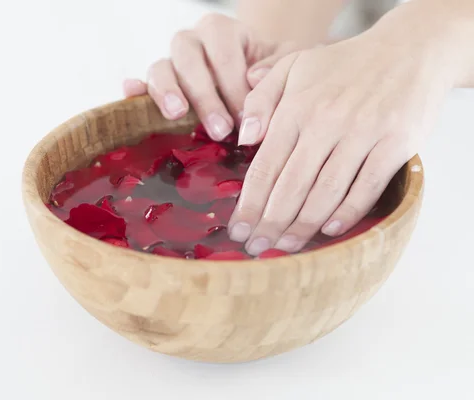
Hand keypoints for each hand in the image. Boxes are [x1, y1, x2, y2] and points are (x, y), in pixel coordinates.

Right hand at [122, 13, 301, 140]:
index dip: (232, 82)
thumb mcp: (287, 64)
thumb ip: (278, 66)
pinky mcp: (157, 86)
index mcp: (221, 31)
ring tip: (178, 115)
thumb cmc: (270, 73)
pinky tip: (132, 95)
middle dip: (205, 95)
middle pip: (187, 57)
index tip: (247, 116)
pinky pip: (141, 84)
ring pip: (160, 68)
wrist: (253, 81)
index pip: (222, 49)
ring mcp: (171, 63)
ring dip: (168, 92)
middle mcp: (191, 42)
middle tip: (222, 129)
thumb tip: (254, 76)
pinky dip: (134, 91)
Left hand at [228, 16, 458, 254]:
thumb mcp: (293, 66)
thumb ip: (261, 100)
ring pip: (326, 191)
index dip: (249, 203)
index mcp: (297, 108)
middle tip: (257, 248)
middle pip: (291, 186)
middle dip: (270, 223)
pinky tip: (328, 230)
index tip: (237, 229)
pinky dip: (347, 212)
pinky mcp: (395, 144)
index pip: (266, 166)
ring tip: (285, 247)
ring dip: (303, 225)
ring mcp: (363, 134)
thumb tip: (244, 138)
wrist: (409, 50)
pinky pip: (366, 187)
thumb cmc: (343, 64)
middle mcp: (327, 122)